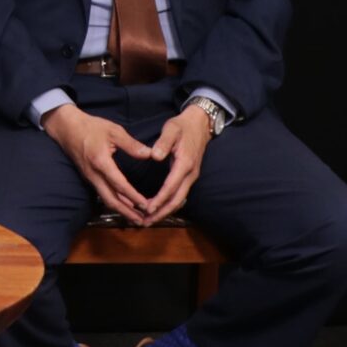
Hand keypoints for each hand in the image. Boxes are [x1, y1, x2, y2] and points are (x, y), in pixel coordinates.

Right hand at [40, 104, 162, 224]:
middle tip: (142, 221)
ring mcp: (90, 178)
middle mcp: (94, 175)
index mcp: (101, 162)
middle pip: (110, 200)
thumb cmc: (91, 127)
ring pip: (106, 199)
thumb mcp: (114, 131)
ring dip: (121, 210)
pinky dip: (115, 201)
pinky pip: (103, 193)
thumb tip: (150, 154)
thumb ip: (131, 145)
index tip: (145, 205)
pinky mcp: (89, 178)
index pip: (119, 185)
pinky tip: (125, 204)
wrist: (66, 128)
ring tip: (136, 218)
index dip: (133, 196)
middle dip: (126, 212)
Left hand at [138, 104, 217, 222]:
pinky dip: (170, 204)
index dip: (159, 199)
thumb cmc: (182, 126)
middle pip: (177, 200)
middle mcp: (190, 174)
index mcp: (184, 164)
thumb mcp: (171, 129)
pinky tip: (159, 208)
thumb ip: (163, 142)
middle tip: (146, 222)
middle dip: (162, 212)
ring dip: (166, 211)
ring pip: (180, 200)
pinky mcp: (189, 177)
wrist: (200, 124)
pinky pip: (180, 195)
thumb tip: (154, 157)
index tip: (147, 209)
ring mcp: (191, 177)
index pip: (171, 187)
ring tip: (150, 219)